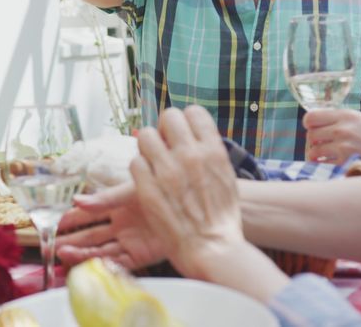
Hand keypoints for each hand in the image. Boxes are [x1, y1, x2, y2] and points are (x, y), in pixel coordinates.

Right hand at [56, 182, 166, 270]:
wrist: (190, 200)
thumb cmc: (162, 187)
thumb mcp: (131, 189)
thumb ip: (105, 198)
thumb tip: (76, 200)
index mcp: (118, 206)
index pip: (88, 214)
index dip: (71, 220)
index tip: (53, 223)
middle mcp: (122, 225)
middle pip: (91, 236)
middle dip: (72, 241)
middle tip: (52, 246)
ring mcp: (131, 240)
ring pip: (101, 250)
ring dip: (82, 253)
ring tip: (63, 254)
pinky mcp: (142, 254)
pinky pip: (119, 262)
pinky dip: (104, 264)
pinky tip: (89, 264)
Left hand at [130, 106, 246, 279]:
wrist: (212, 248)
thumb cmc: (221, 217)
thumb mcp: (225, 177)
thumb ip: (209, 153)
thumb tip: (195, 137)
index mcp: (212, 150)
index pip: (193, 112)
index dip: (185, 122)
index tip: (182, 134)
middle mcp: (189, 155)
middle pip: (168, 117)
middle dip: (164, 129)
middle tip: (164, 145)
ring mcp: (166, 171)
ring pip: (145, 136)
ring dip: (148, 147)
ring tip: (153, 163)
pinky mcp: (146, 188)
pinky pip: (135, 162)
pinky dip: (140, 170)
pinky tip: (148, 182)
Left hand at [303, 109, 360, 169]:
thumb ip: (342, 123)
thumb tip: (318, 127)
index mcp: (347, 115)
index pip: (311, 116)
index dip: (310, 126)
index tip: (315, 132)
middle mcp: (343, 126)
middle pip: (310, 134)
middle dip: (313, 143)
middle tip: (320, 149)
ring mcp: (344, 143)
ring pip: (313, 150)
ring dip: (316, 156)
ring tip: (323, 159)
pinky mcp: (346, 160)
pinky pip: (322, 164)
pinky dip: (323, 166)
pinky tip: (330, 166)